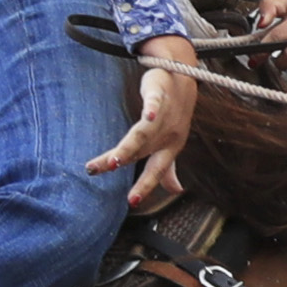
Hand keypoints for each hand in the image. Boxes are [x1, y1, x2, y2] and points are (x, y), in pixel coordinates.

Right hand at [84, 33, 202, 214]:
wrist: (186, 83)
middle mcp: (166, 134)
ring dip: (128, 146)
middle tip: (100, 172)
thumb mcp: (171, 145)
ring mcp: (163, 115)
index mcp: (168, 148)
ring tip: (112, 160)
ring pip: (143, 133)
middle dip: (122, 161)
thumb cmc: (175, 118)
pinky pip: (156, 103)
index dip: (145, 186)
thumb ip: (169, 169)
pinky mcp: (159, 94)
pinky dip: (152, 109)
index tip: (131, 202)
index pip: (156, 170)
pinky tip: (148, 116)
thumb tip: (175, 191)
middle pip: (139, 150)